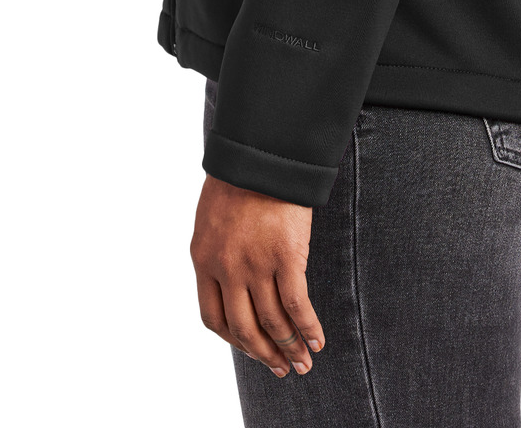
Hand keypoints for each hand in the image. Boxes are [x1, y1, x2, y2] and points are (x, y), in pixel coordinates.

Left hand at [191, 174, 325, 378]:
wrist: (261, 150)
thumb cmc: (239, 177)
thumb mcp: (212, 218)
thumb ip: (218, 252)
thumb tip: (232, 282)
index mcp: (203, 259)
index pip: (214, 318)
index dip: (234, 340)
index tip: (251, 349)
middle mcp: (226, 269)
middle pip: (244, 329)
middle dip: (264, 355)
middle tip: (281, 369)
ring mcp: (256, 264)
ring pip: (273, 323)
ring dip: (289, 348)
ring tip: (302, 363)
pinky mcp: (286, 256)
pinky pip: (297, 306)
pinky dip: (307, 329)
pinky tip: (317, 341)